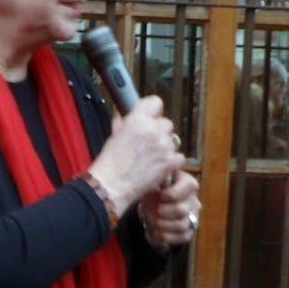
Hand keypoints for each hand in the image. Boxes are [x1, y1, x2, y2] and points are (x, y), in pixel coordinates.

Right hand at [88, 96, 184, 210]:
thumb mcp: (114, 136)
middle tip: (149, 143)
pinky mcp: (171, 162)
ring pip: (173, 140)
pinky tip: (159, 167)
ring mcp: (164, 146)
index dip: (153, 111)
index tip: (150, 117)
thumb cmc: (110, 163)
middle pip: (166, 123)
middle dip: (159, 132)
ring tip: (151, 158)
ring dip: (165, 147)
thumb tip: (127, 117)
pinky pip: (178, 157)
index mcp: (137, 120)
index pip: (155, 102)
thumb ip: (124, 123)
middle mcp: (153, 130)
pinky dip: (171, 162)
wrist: (112, 185)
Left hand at [140, 170, 200, 247]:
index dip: (173, 193)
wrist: (151, 204)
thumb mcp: (154, 178)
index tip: (161, 195)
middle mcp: (194, 199)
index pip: (190, 186)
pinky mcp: (190, 229)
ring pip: (182, 225)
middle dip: (163, 212)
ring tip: (154, 220)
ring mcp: (193, 215)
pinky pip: (185, 237)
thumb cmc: (153, 188)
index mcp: (187, 183)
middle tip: (155, 209)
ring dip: (163, 225)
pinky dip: (168, 236)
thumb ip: (159, 171)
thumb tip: (166, 160)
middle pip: (182, 210)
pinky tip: (159, 231)